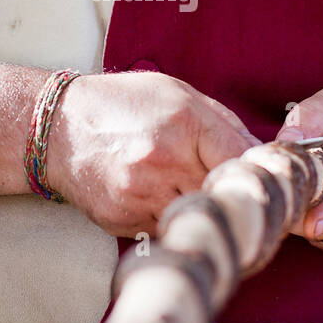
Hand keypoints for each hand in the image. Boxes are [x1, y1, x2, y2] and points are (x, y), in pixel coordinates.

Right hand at [48, 71, 259, 236]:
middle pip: (224, 196)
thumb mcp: (176, 93)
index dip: (260, 175)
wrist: (56, 128)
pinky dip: (172, 220)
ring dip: (203, 212)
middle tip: (243, 199)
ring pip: (197, 218)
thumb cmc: (120, 104)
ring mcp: (141, 195)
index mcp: (183, 123)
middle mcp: (163, 162)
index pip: (243, 162)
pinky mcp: (124, 220)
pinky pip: (166, 229)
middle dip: (235, 197)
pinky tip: (162, 200)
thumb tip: (261, 155)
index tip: (266, 183)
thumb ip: (223, 123)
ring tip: (197, 197)